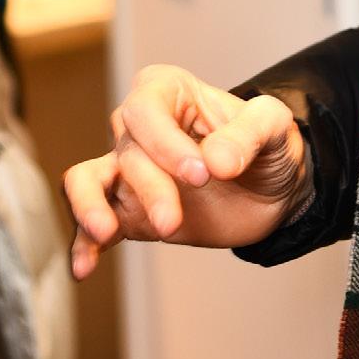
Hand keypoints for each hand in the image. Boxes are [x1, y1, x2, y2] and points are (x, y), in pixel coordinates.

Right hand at [64, 63, 309, 276]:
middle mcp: (140, 127)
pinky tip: (85, 267)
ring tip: (104, 231)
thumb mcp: (273, 126)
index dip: (165, 142)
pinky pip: (92, 226)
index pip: (145, 108)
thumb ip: (248, 135)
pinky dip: (84, 245)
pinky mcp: (129, 213)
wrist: (271, 189)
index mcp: (169, 91)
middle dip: (150, 188)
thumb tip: (216, 159)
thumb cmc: (267, 144)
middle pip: (127, 152)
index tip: (202, 173)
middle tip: (175, 220)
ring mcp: (129, 172)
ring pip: (86, 180)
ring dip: (91, 206)